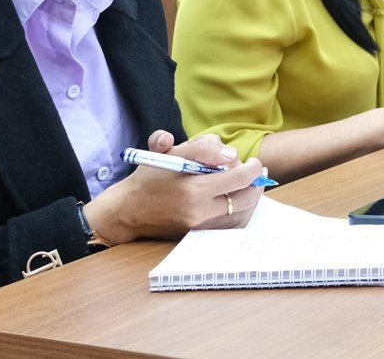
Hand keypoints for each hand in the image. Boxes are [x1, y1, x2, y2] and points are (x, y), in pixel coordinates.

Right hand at [84, 131, 263, 243]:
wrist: (128, 211)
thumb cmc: (149, 178)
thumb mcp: (170, 153)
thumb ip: (202, 148)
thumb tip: (230, 154)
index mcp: (193, 190)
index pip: (239, 179)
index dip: (252, 168)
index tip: (253, 161)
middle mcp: (199, 213)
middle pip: (245, 199)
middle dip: (255, 183)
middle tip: (255, 171)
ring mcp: (200, 228)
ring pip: (241, 215)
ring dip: (250, 198)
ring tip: (250, 183)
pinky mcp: (198, 236)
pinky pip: (230, 226)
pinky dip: (239, 211)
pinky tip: (238, 198)